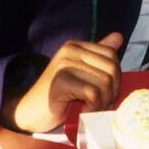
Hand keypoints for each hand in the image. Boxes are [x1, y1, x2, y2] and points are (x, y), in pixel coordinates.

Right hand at [3, 32, 123, 133]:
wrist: (30, 112)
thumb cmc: (58, 97)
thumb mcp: (80, 74)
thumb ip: (98, 56)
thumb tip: (118, 36)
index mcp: (75, 46)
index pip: (111, 55)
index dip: (115, 78)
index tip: (105, 94)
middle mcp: (69, 50)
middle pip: (111, 68)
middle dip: (111, 92)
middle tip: (99, 105)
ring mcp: (64, 64)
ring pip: (104, 82)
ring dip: (103, 102)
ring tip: (90, 108)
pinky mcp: (61, 81)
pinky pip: (93, 93)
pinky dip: (93, 107)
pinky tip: (84, 111)